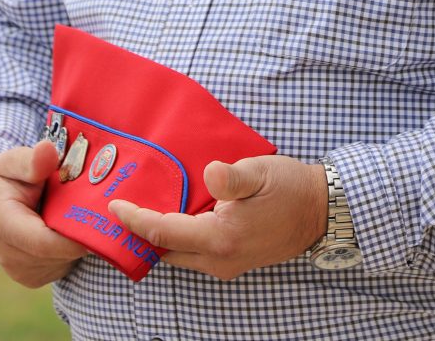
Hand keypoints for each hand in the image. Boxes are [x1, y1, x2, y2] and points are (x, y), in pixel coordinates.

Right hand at [0, 140, 88, 287]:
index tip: (99, 219)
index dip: (74, 236)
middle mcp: (9, 255)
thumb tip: (48, 150)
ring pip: (64, 261)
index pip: (43, 242)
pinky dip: (69, 248)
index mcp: (2, 224)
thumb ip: (31, 160)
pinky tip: (65, 227)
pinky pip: (62, 266)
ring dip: (76, 240)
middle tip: (97, 207)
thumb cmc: (1, 178)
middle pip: (59, 253)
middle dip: (81, 233)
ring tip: (76, 213)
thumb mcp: (11, 161)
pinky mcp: (32, 278)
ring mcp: (20, 271)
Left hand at [109, 155, 326, 279]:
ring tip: (140, 209)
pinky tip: (173, 215)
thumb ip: (232, 177)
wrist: (321, 211)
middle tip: (119, 208)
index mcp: (221, 239)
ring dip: (158, 235)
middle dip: (139, 232)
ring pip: (179, 254)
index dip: (134, 219)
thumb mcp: (260, 172)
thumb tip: (210, 173)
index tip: (113, 205)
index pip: (162, 232)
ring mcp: (226, 264)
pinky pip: (194, 253)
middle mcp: (219, 259)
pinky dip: (177, 236)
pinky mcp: (233, 260)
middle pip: (165, 249)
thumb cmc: (290, 188)